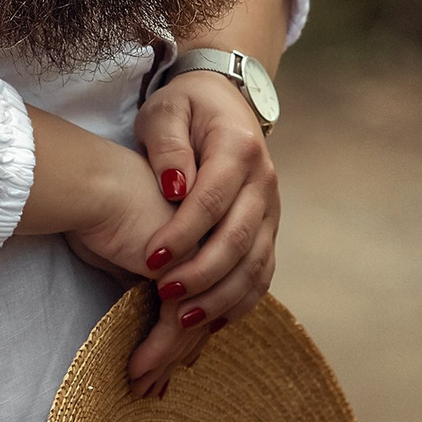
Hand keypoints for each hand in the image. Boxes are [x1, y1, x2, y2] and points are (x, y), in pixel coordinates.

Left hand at [123, 68, 280, 394]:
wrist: (224, 100)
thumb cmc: (184, 107)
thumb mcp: (165, 112)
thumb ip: (167, 146)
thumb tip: (175, 188)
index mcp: (238, 149)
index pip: (212, 200)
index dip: (183, 234)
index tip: (149, 259)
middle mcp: (264, 183)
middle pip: (238, 238)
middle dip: (201, 272)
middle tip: (163, 293)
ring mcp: (271, 209)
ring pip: (256, 263)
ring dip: (222, 295)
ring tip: (183, 318)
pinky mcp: (268, 229)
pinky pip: (262, 272)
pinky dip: (241, 300)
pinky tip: (213, 320)